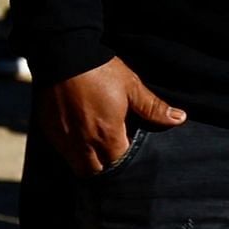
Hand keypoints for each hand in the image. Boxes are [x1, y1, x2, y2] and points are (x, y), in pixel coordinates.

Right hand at [37, 56, 185, 177]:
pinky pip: (62, 152)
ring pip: (77, 166)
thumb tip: (179, 118)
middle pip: (96, 173)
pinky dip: (72, 151)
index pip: (119, 166)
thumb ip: (153, 108)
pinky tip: (79, 138)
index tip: (131, 157)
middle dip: (106, 170)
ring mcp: (64, 138)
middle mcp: (84, 142)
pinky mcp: (49, 129)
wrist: (63, 55)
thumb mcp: (131, 87)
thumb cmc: (99, 71)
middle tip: (114, 157)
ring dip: (88, 163)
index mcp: (107, 135)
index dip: (127, 165)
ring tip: (96, 151)